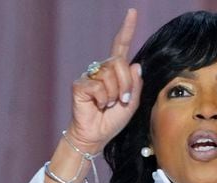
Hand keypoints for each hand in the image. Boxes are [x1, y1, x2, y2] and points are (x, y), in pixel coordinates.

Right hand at [68, 8, 142, 151]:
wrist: (97, 135)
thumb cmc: (113, 120)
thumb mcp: (132, 103)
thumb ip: (136, 84)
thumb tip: (135, 64)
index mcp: (116, 72)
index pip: (121, 46)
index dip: (127, 29)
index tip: (132, 12)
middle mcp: (102, 70)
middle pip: (119, 63)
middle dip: (126, 83)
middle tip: (122, 99)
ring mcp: (90, 76)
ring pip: (109, 75)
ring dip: (114, 94)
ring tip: (109, 104)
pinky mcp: (80, 85)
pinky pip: (98, 86)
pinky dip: (103, 99)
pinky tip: (99, 105)